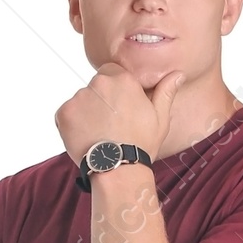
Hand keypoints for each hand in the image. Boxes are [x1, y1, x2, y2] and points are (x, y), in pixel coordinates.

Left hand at [55, 60, 183, 163]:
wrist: (118, 170)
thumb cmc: (141, 145)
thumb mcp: (160, 118)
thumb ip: (165, 91)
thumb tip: (177, 74)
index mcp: (123, 79)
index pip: (111, 72)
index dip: (114, 91)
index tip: (119, 108)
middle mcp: (99, 83)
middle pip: (95, 86)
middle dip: (100, 101)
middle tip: (109, 125)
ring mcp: (79, 97)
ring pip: (80, 100)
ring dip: (86, 113)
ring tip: (98, 134)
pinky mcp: (64, 113)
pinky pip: (65, 114)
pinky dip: (72, 125)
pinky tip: (86, 139)